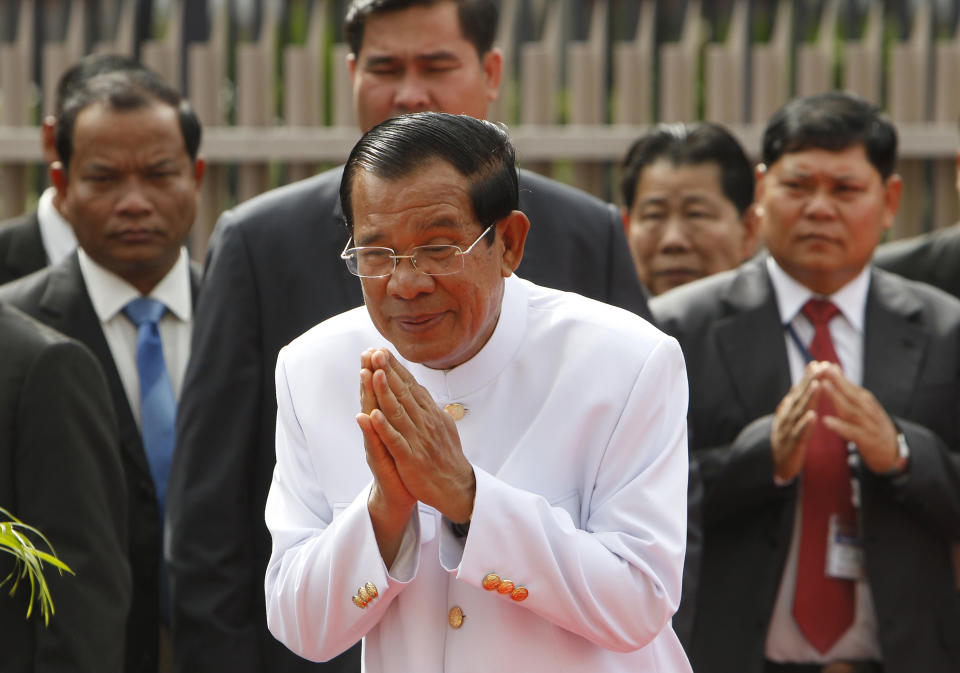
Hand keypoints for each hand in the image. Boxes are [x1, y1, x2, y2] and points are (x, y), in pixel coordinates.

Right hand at [357, 349, 415, 565]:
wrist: (398, 496)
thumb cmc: (404, 464)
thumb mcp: (405, 435)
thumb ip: (401, 413)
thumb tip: (404, 391)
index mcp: (386, 423)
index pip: (381, 393)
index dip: (378, 371)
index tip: (376, 349)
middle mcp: (377, 432)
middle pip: (371, 398)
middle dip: (369, 376)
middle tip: (366, 353)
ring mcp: (376, 446)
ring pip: (370, 417)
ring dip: (367, 395)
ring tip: (365, 375)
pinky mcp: (380, 463)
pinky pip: (375, 444)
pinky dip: (371, 431)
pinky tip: (366, 417)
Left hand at [365, 348, 475, 522]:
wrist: (456, 487)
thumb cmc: (446, 457)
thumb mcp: (443, 426)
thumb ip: (430, 408)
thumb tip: (423, 392)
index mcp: (430, 414)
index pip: (410, 386)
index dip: (396, 368)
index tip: (382, 351)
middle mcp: (424, 422)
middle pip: (403, 392)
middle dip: (388, 371)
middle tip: (375, 352)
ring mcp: (417, 439)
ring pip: (398, 411)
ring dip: (385, 391)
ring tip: (373, 372)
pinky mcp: (411, 458)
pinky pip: (395, 440)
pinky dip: (384, 427)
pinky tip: (372, 415)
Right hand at [771, 361, 829, 481]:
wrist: (780, 464)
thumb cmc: (789, 435)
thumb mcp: (793, 414)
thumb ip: (802, 395)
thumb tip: (811, 370)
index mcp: (789, 409)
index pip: (799, 390)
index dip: (808, 377)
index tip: (818, 364)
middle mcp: (786, 416)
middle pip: (799, 397)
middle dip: (809, 382)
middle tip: (819, 368)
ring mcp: (787, 429)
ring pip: (800, 412)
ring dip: (808, 399)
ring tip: (817, 386)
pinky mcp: (791, 444)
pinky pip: (799, 433)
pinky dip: (805, 425)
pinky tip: (812, 417)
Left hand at [816, 363, 900, 474]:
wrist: (892, 451)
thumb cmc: (870, 424)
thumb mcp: (861, 404)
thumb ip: (846, 388)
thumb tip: (832, 366)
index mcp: (864, 400)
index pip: (848, 384)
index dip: (834, 374)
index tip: (820, 363)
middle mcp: (868, 409)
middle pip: (851, 393)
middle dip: (837, 380)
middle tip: (822, 369)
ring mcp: (869, 424)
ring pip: (851, 410)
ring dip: (837, 398)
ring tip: (823, 387)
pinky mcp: (867, 440)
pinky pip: (852, 432)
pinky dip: (839, 426)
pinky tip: (826, 421)